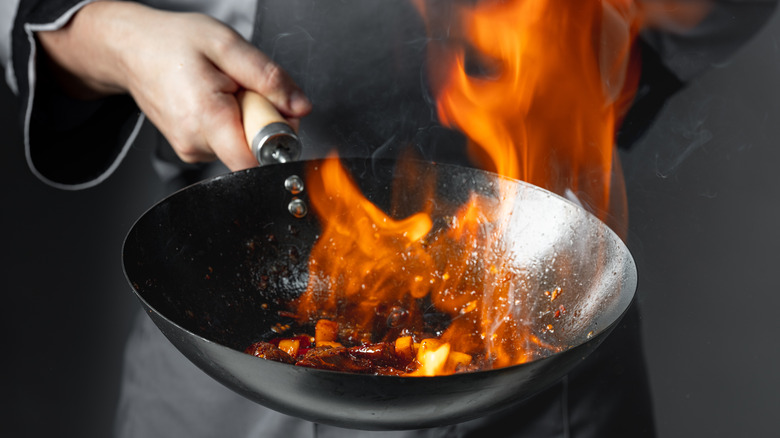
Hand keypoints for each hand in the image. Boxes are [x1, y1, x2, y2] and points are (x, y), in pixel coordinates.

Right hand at [37, 1, 310, 170]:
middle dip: (263, 121)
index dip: (278, 138)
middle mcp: (196, 143)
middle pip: (254, 152)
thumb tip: (300, 107)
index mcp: (207, 118)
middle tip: (246, 89)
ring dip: (246, 119)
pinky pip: (227, 143)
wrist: (131, 49)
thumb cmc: (172, 43)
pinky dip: (231, 122)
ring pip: (241, 146)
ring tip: (225, 90)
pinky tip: (216, 100)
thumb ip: (268, 78)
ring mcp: (191, 150)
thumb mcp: (227, 45)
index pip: (256, 160)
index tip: (276, 111)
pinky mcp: (191, 149)